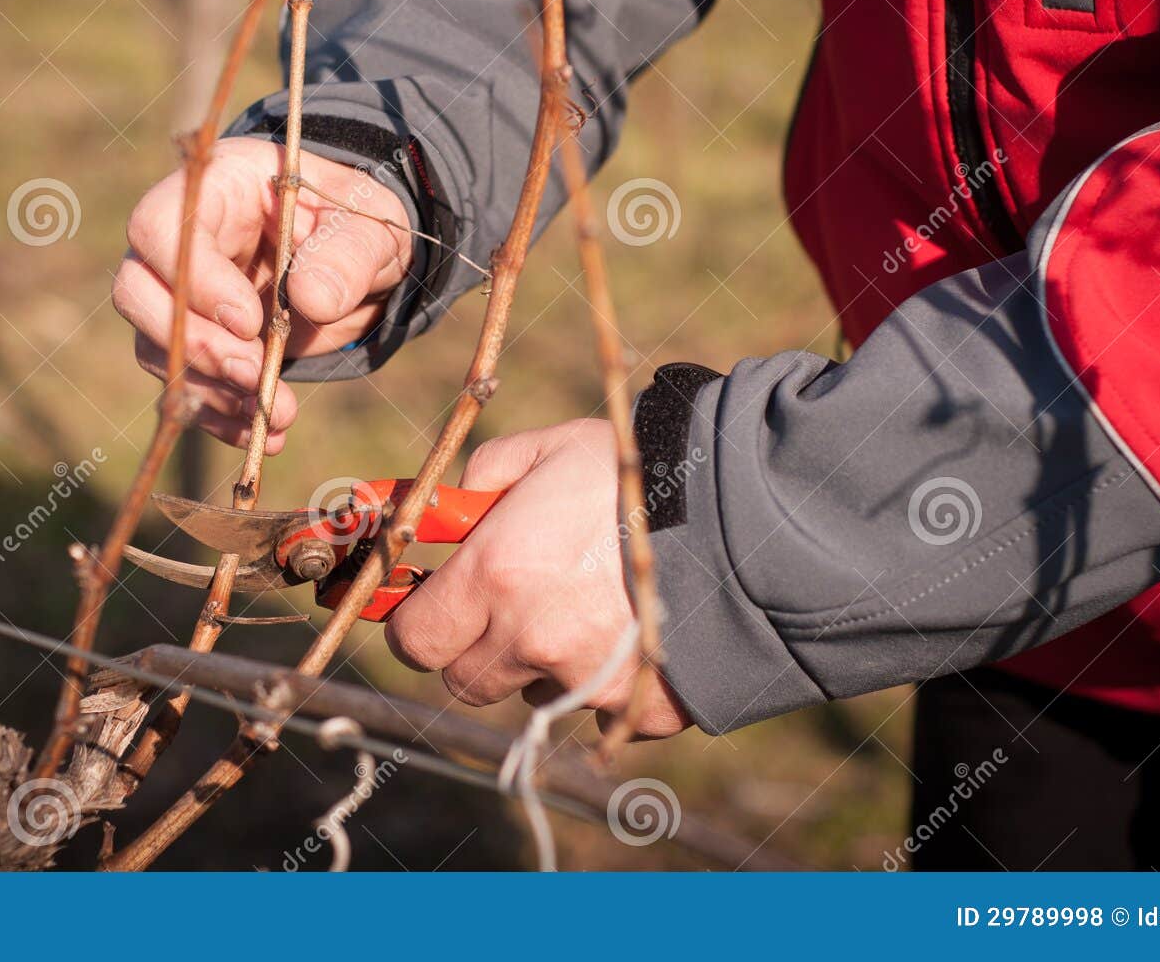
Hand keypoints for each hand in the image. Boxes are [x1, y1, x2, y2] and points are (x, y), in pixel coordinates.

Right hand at [113, 138, 413, 448]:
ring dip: (211, 392)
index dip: (195, 279)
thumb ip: (347, 254)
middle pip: (138, 292)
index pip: (163, 227)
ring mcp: (180, 295)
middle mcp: (181, 241)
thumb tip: (312, 300)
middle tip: (253, 376)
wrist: (358, 257)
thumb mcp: (369, 226)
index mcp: (215, 187)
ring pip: (157, 348)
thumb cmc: (355, 222)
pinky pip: (187, 386)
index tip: (248, 321)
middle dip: (193, 345)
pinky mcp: (195, 344)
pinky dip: (222, 417)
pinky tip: (268, 436)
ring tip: (276, 416)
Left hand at [386, 419, 691, 737]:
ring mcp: (586, 683)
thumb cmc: (639, 474)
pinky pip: (599, 711)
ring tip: (587, 608)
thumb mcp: (554, 447)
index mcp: (495, 575)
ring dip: (540, 664)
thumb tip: (461, 501)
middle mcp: (531, 639)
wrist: (745, 518)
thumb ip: (490, 472)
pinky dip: (606, 682)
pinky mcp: (638, 710)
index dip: (420, 623)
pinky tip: (633, 632)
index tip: (436, 605)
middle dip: (477, 647)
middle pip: (465, 680)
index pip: (414, 640)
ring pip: (531, 695)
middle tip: (512, 605)